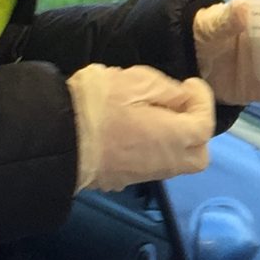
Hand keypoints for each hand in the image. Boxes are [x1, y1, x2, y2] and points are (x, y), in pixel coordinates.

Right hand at [69, 63, 216, 190]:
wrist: (53, 139)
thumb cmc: (96, 105)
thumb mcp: (133, 81)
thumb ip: (166, 90)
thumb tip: (182, 98)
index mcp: (173, 138)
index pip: (205, 125)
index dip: (203, 101)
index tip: (189, 84)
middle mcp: (165, 163)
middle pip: (198, 155)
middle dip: (196, 130)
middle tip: (178, 107)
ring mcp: (142, 175)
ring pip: (175, 163)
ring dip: (174, 140)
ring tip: (153, 115)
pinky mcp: (121, 179)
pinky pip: (151, 165)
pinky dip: (154, 148)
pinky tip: (135, 130)